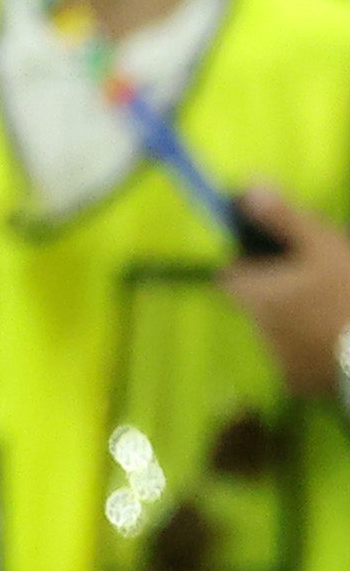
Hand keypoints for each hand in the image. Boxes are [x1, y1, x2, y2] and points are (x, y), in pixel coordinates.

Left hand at [221, 188, 349, 399]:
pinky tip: (338, 336)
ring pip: (277, 330)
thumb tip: (249, 187)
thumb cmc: (349, 293)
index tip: (280, 256)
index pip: (231, 274)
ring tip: (332, 309)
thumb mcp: (320, 246)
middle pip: (256, 302)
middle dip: (278, 290)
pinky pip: (298, 360)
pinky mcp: (300, 383)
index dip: (250, 262)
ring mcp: (277, 361)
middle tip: (317, 281)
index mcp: (254, 296)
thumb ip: (282, 217)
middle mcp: (257, 330)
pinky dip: (312, 348)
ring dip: (296, 319)